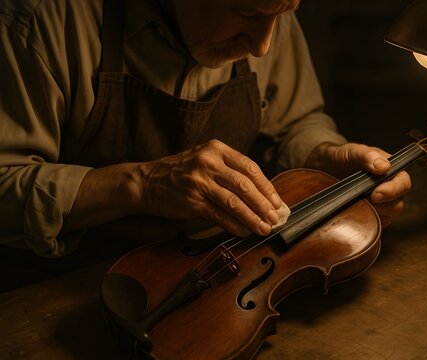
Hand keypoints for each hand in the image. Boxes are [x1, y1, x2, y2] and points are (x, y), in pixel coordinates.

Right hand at [139, 140, 282, 236]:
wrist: (146, 182)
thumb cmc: (180, 172)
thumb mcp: (204, 159)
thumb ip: (228, 170)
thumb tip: (259, 193)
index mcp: (216, 149)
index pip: (249, 167)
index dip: (266, 186)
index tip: (277, 201)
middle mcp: (208, 162)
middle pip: (245, 185)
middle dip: (264, 204)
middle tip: (275, 217)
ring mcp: (199, 182)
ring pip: (234, 202)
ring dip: (253, 218)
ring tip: (264, 228)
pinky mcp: (192, 201)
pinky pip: (219, 215)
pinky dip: (235, 225)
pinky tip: (245, 231)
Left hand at [306, 142, 411, 226]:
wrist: (326, 168)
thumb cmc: (343, 158)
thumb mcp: (354, 151)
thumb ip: (368, 155)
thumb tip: (384, 167)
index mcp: (391, 171)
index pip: (403, 184)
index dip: (393, 190)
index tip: (375, 194)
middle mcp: (390, 188)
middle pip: (397, 204)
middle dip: (381, 205)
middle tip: (362, 199)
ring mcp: (381, 204)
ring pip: (387, 217)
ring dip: (372, 213)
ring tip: (355, 203)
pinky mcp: (372, 216)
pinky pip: (374, 224)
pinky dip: (364, 221)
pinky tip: (353, 211)